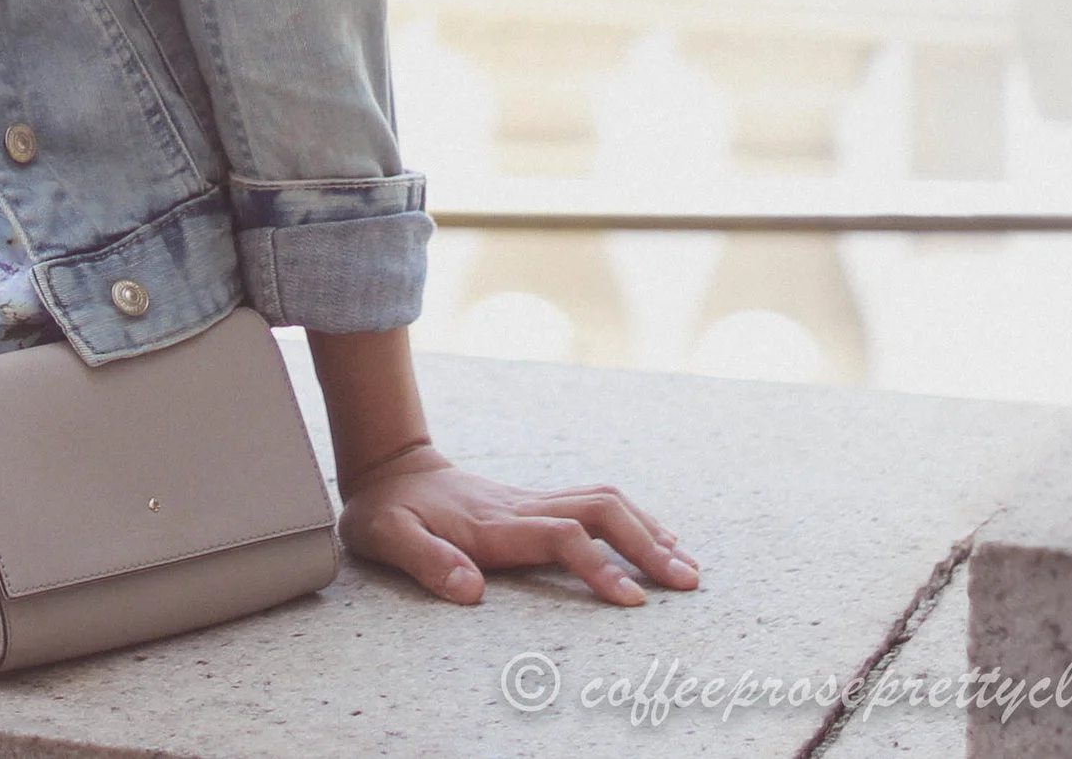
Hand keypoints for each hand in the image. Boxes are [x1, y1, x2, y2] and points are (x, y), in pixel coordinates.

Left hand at [339, 444, 700, 606]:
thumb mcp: (384, 535)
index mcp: (492, 524)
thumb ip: (424, 560)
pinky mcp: (536, 504)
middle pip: (600, 510)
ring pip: (604, 501)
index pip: (561, 537)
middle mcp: (521, 507)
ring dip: (648, 529)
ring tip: (687, 566)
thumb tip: (472, 592)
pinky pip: (595, 504)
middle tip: (687, 582)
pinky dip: (634, 521)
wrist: (388, 469)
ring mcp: (531, 502)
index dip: (599, 567)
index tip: (633, 602)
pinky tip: (656, 541)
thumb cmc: (384, 511)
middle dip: (646, 544)